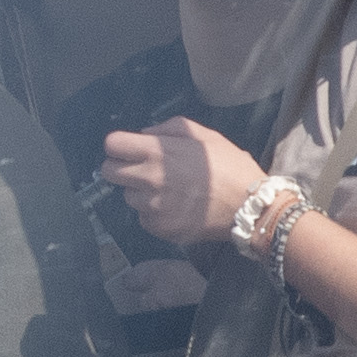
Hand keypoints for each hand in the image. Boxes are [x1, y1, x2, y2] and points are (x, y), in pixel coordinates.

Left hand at [99, 118, 266, 244]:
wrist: (248, 206)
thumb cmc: (229, 166)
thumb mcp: (204, 135)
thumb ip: (169, 128)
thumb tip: (144, 134)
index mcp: (158, 152)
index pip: (112, 144)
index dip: (119, 145)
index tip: (128, 149)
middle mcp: (149, 179)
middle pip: (109, 172)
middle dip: (120, 168)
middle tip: (140, 170)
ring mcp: (152, 206)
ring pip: (127, 196)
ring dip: (140, 193)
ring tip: (166, 192)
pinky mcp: (159, 228)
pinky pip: (143, 217)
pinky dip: (153, 213)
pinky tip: (175, 208)